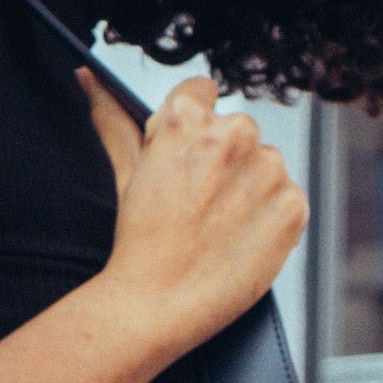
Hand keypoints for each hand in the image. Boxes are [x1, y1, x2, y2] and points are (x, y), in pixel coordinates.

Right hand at [78, 69, 307, 356]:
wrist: (158, 305)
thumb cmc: (138, 242)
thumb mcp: (125, 173)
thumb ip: (112, 118)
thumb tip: (89, 77)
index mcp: (189, 118)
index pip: (202, 92)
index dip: (191, 128)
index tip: (183, 161)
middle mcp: (235, 134)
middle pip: (236, 130)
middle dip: (221, 159)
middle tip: (196, 203)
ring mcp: (269, 170)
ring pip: (264, 164)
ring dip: (249, 187)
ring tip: (218, 226)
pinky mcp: (293, 205)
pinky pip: (286, 198)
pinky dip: (270, 217)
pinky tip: (241, 238)